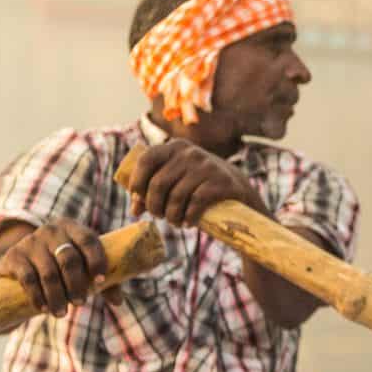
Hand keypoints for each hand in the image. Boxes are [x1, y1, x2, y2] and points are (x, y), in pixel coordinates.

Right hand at [0, 217, 120, 315]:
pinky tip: (43, 309)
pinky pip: (28, 279)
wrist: (21, 263)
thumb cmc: (62, 266)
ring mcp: (31, 242)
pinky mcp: (14, 256)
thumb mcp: (83, 269)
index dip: (97, 261)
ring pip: (49, 273)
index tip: (100, 282)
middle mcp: (51, 230)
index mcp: (73, 228)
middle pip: (69, 259)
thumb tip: (118, 302)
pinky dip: (37, 296)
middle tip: (80, 304)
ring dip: (57, 296)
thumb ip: (104, 282)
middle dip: (76, 285)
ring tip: (62, 314)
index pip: (89, 240)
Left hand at [119, 139, 262, 226]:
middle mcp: (189, 153)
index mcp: (175, 147)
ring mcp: (206, 166)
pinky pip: (195, 203)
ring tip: (175, 222)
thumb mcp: (177, 180)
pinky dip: (188, 217)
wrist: (237, 189)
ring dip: (171, 216)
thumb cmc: (199, 186)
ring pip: (176, 196)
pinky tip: (188, 223)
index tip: (138, 198)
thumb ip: (154, 190)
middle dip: (154, 206)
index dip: (137, 182)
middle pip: (158, 183)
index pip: (146, 159)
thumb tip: (134, 210)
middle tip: (159, 216)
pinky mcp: (220, 182)